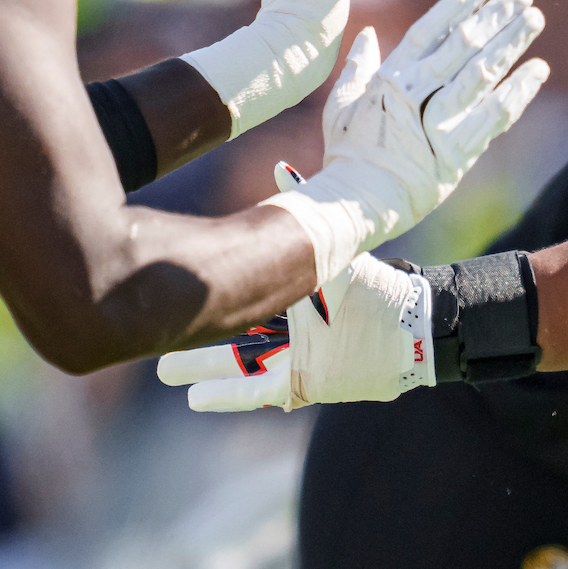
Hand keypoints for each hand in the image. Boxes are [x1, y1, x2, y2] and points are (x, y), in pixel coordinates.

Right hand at [157, 166, 434, 410]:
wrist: (417, 329)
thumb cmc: (379, 286)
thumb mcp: (336, 249)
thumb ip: (306, 213)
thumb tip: (280, 167)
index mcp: (288, 295)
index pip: (239, 289)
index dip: (208, 288)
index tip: (171, 281)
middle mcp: (285, 327)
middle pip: (228, 331)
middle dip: (190, 332)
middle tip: (150, 328)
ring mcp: (290, 357)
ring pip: (235, 363)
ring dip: (199, 367)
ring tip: (163, 368)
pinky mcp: (302, 385)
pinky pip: (257, 392)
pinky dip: (228, 395)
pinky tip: (196, 401)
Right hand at [265, 0, 549, 288]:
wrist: (357, 202)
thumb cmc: (348, 153)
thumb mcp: (342, 104)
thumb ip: (358, 66)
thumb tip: (366, 34)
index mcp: (389, 78)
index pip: (428, 30)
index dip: (458, 4)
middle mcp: (414, 94)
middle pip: (462, 45)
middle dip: (494, 17)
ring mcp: (437, 124)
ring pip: (481, 74)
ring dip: (510, 43)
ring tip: (534, 19)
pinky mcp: (456, 153)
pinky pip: (493, 117)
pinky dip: (517, 92)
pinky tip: (538, 70)